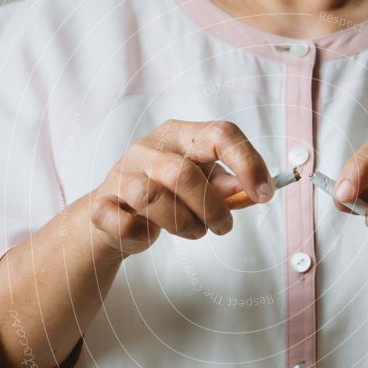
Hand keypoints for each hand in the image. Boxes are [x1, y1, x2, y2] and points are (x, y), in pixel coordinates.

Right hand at [90, 119, 273, 255]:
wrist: (113, 215)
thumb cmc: (166, 194)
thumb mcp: (201, 182)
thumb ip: (225, 183)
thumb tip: (246, 188)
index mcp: (180, 135)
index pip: (220, 133)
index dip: (247, 163)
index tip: (264, 194)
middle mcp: (148, 148)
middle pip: (183, 174)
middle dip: (212, 208)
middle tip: (224, 226)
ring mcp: (122, 175)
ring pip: (154, 200)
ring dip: (184, 224)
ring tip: (195, 231)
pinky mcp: (103, 204)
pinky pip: (124, 223)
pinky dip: (142, 234)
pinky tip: (150, 233)